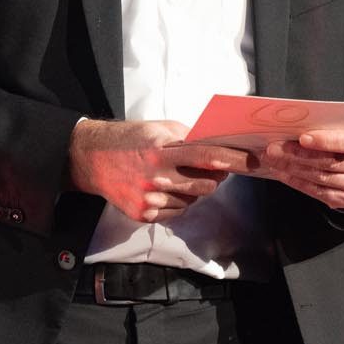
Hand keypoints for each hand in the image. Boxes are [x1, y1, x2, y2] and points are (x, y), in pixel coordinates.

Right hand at [68, 119, 256, 223]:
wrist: (92, 159)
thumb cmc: (130, 139)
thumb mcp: (159, 129)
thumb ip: (189, 138)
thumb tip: (219, 146)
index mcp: (161, 150)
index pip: (207, 156)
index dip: (233, 160)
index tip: (251, 162)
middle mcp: (156, 176)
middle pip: (206, 185)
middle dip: (215, 177)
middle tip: (214, 168)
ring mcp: (150, 199)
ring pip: (192, 200)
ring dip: (194, 189)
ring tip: (177, 176)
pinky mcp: (144, 215)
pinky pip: (177, 211)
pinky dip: (178, 201)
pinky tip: (165, 188)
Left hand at [261, 116, 343, 211]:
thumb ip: (327, 124)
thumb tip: (292, 128)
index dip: (326, 141)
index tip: (302, 138)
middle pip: (333, 164)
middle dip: (299, 156)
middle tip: (274, 148)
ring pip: (323, 180)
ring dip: (293, 169)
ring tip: (273, 160)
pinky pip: (319, 193)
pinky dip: (297, 182)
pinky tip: (282, 173)